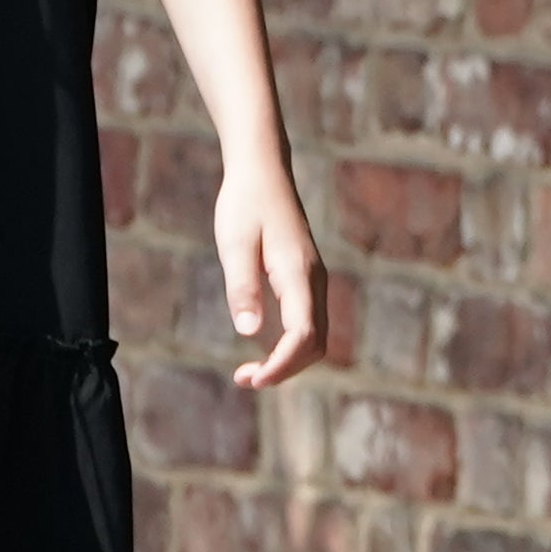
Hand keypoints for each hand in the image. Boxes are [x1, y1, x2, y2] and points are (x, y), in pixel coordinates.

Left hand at [218, 159, 325, 388]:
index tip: (252, 380)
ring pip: (315, 337)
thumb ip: (242, 288)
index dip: (282, 365)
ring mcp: (314, 281)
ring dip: (288, 361)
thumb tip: (248, 333)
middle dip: (285, 369)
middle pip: (315, 344)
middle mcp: (314, 281)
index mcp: (299, 273)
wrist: (263, 171)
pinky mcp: (306, 280)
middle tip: (243, 378)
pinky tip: (261, 346)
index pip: (303, 334)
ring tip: (249, 370)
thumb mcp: (234, 245)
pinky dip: (290, 345)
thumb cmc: (245, 205)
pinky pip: (307, 324)